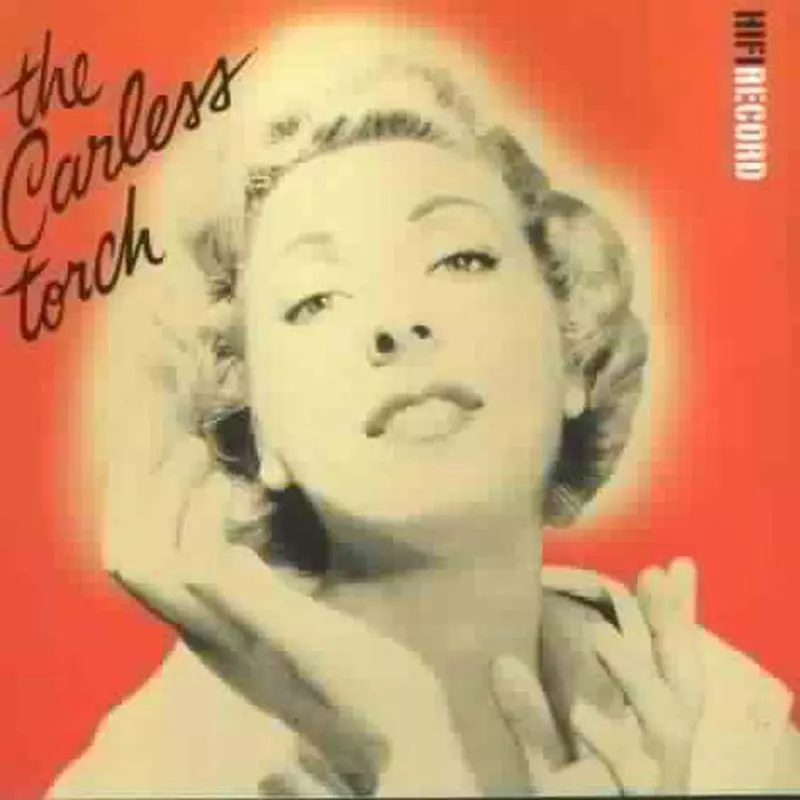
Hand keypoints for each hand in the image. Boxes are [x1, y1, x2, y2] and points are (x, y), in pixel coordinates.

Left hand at [104, 433, 476, 796]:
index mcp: (216, 632)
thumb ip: (254, 602)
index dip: (162, 502)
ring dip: (177, 510)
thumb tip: (202, 556)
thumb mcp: (311, 643)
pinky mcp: (255, 627)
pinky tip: (242, 511)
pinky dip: (207, 528)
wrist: (394, 736)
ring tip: (210, 467)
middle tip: (192, 446)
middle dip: (154, 497)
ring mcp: (230, 631)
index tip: (206, 457)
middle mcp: (209, 632)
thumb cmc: (364, 691)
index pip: (149, 562)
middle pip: (145, 560)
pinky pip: (206, 569)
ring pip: (171, 563)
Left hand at [492, 559, 704, 794]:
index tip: (670, 567)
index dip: (675, 618)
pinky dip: (610, 741)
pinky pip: (631, 774)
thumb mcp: (548, 760)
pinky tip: (582, 714)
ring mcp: (654, 782)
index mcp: (645, 734)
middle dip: (677, 627)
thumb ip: (529, 715)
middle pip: (686, 682)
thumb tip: (499, 662)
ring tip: (600, 637)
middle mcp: (660, 754)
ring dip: (639, 676)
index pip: (669, 665)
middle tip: (658, 573)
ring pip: (670, 722)